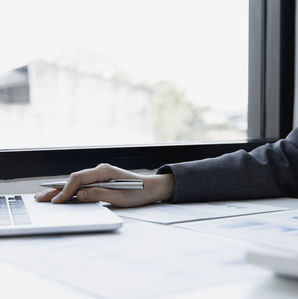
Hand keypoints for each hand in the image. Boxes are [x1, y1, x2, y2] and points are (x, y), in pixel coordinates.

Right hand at [35, 164, 174, 207]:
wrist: (153, 188)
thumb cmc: (139, 192)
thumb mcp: (119, 197)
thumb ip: (98, 195)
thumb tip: (78, 196)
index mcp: (105, 171)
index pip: (79, 178)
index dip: (66, 190)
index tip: (57, 200)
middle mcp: (100, 170)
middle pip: (74, 179)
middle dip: (57, 189)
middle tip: (40, 198)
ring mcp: (100, 175)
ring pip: (76, 182)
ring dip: (62, 190)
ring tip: (46, 198)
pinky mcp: (101, 180)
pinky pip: (83, 185)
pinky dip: (72, 191)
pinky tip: (61, 197)